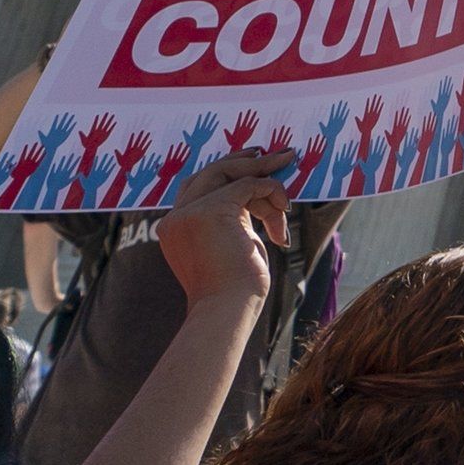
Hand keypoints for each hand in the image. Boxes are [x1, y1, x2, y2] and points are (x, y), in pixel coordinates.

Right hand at [153, 150, 302, 310]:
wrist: (227, 309)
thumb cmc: (236, 288)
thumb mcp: (234, 245)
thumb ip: (236, 219)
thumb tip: (258, 194)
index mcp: (177, 227)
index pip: (199, 186)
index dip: (230, 173)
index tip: (259, 164)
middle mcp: (176, 217)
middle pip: (211, 173)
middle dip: (247, 162)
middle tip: (282, 155)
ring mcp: (189, 213)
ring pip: (229, 174)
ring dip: (267, 184)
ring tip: (287, 203)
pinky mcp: (209, 211)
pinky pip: (248, 185)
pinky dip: (272, 192)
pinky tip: (284, 213)